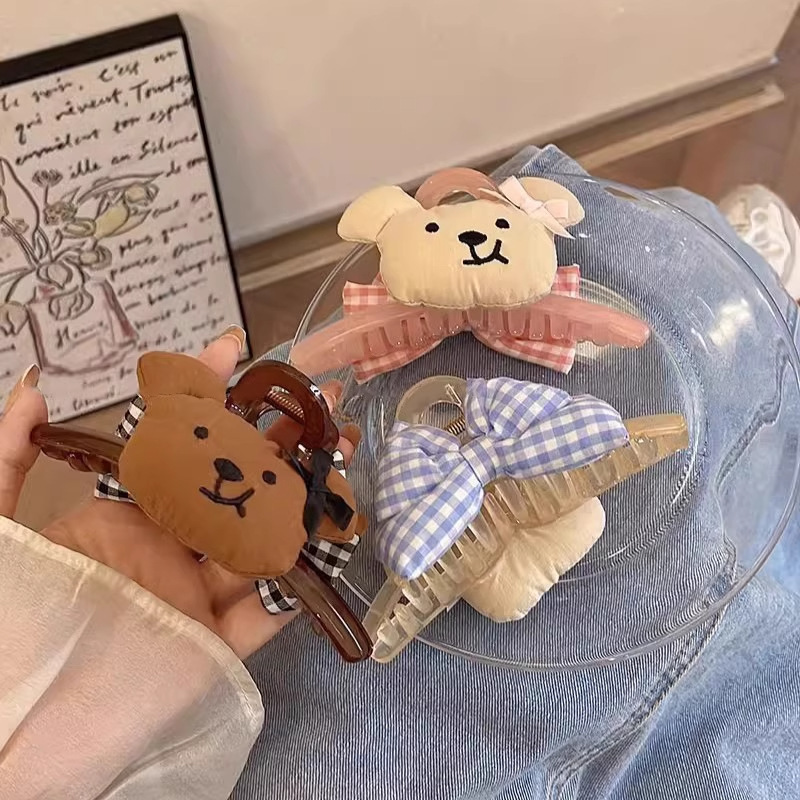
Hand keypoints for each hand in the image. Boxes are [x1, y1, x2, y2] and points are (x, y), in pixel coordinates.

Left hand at [0, 331, 356, 658]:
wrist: (24, 725)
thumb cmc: (16, 618)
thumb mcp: (0, 527)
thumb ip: (7, 458)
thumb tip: (34, 387)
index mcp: (123, 516)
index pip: (174, 445)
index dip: (204, 397)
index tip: (232, 348)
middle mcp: (169, 548)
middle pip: (233, 485)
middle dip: (276, 439)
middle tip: (315, 397)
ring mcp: (198, 595)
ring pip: (263, 536)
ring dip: (305, 495)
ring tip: (340, 450)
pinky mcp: (220, 644)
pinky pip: (272, 608)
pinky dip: (306, 576)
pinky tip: (334, 531)